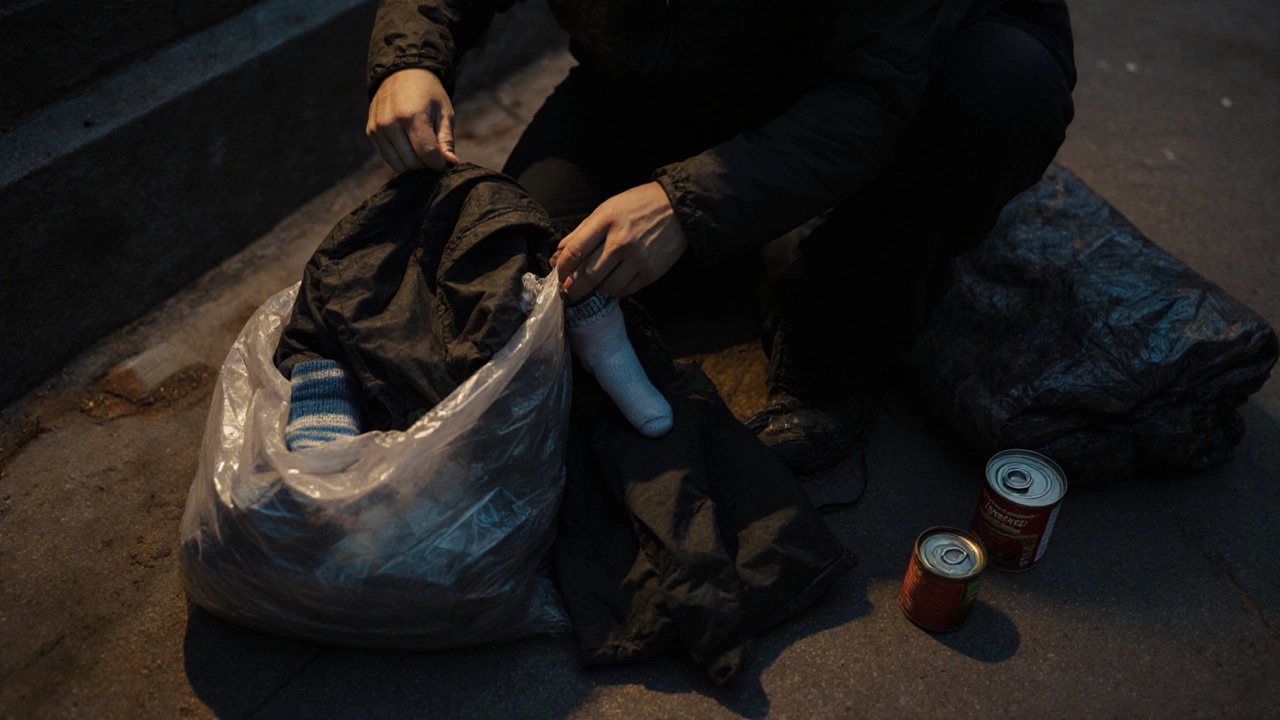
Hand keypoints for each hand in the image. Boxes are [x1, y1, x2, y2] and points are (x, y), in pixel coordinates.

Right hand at [366, 68, 460, 172]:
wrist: (402, 74)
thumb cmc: (428, 94)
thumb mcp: (444, 112)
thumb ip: (446, 140)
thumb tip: (452, 163)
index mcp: (411, 115)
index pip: (426, 153)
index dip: (439, 163)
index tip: (445, 161)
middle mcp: (390, 122)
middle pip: (412, 162)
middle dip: (426, 164)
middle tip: (434, 154)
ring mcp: (377, 128)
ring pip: (398, 164)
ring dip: (414, 164)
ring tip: (423, 150)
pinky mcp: (371, 132)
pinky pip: (388, 158)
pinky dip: (401, 159)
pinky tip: (410, 147)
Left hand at [552, 182, 689, 301]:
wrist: (678, 208)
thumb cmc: (638, 205)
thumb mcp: (607, 208)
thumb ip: (582, 231)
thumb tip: (559, 253)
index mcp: (606, 220)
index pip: (575, 251)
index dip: (562, 268)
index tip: (559, 274)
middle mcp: (621, 241)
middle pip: (588, 275)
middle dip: (573, 288)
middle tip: (569, 291)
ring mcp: (638, 259)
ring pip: (606, 287)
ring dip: (595, 290)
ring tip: (594, 285)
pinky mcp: (651, 272)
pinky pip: (626, 290)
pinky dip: (615, 291)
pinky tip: (612, 284)